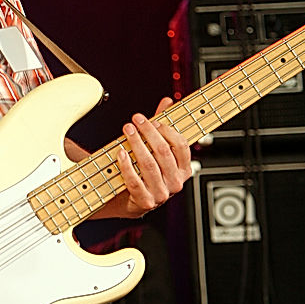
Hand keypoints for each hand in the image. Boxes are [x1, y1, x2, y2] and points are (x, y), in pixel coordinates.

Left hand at [100, 97, 191, 219]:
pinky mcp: (145, 202)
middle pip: (163, 152)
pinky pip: (134, 181)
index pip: (181, 145)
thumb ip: (162, 126)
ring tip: (127, 130)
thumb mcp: (156, 149)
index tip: (151, 120)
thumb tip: (167, 101)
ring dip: (136, 144)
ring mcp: (161, 194)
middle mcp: (176, 183)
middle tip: (135, 120)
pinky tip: (121, 152)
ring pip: (148, 164)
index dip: (166, 130)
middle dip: (148, 132)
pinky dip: (126, 165)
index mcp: (184, 169)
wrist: (131, 200)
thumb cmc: (145, 171)